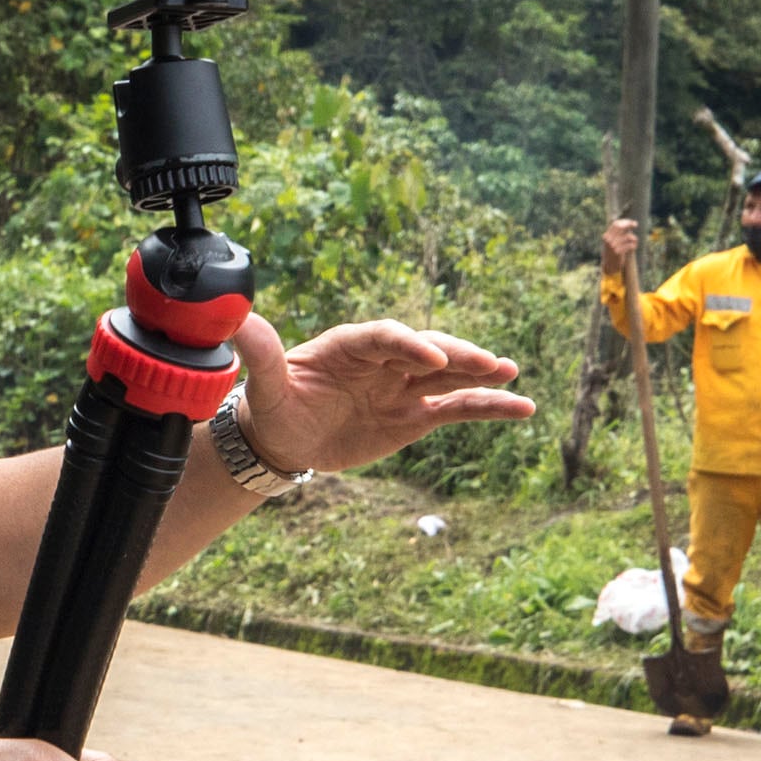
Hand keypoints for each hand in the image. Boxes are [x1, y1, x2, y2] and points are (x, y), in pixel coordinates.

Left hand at [237, 313, 537, 473]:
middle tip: (487, 362)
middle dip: (456, 355)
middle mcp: (383, 360)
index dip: (408, 345)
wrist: (284, 440)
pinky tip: (524, 407)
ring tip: (511, 373)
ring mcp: (404, 387)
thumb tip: (236, 320)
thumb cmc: (274, 405)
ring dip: (481, 373)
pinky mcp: (416, 415)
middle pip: (426, 351)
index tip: (429, 358)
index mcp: (349, 345)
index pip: (384, 337)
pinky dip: (490, 406)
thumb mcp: (264, 383)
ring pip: (450, 376)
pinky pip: (458, 408)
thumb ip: (260, 352)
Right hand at [600, 216, 639, 268]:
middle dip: (629, 224)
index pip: (615, 224)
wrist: (609, 266)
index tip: (631, 222)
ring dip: (634, 238)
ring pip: (628, 236)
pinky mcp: (618, 252)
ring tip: (634, 241)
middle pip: (621, 227)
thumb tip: (628, 224)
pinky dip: (634, 245)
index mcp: (606, 236)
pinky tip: (633, 247)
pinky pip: (630, 245)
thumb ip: (617, 234)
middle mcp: (608, 240)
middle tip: (635, 224)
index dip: (625, 221)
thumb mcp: (612, 242)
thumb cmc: (612, 252)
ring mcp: (613, 246)